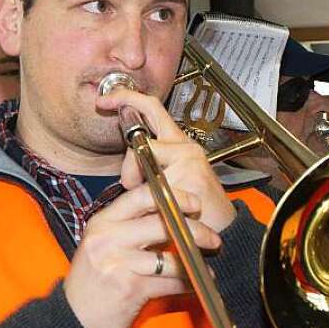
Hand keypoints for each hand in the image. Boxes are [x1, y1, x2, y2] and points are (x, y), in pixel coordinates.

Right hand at [63, 184, 221, 327]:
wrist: (73, 323)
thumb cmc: (93, 284)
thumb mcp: (104, 247)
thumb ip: (132, 228)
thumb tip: (174, 214)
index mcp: (102, 222)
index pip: (141, 195)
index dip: (173, 196)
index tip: (194, 203)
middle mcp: (107, 238)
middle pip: (162, 223)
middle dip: (195, 230)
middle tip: (212, 238)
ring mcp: (117, 262)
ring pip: (170, 256)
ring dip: (194, 260)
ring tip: (205, 264)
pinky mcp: (129, 288)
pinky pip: (170, 282)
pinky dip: (187, 284)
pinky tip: (197, 283)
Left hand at [97, 87, 235, 233]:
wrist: (223, 229)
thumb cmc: (195, 207)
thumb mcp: (169, 179)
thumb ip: (149, 164)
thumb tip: (127, 164)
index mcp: (179, 143)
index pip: (152, 109)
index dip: (127, 98)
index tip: (105, 100)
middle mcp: (186, 147)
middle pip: (141, 140)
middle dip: (129, 164)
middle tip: (132, 182)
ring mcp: (189, 159)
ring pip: (144, 162)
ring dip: (141, 186)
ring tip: (157, 200)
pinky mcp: (191, 175)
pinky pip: (155, 184)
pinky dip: (154, 200)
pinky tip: (169, 208)